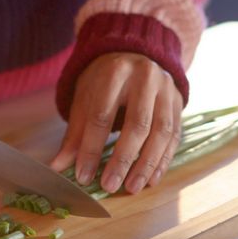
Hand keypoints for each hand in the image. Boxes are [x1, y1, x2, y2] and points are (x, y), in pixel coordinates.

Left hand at [50, 53, 182, 194]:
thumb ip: (75, 134)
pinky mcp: (179, 102)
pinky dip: (163, 160)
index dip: (91, 149)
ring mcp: (166, 90)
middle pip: (137, 124)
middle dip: (122, 159)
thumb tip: (58, 167)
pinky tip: (151, 179)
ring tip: (132, 188)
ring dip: (147, 165)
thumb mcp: (85, 98)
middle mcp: (145, 78)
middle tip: (110, 186)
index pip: (102, 116)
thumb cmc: (106, 79)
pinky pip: (174, 136)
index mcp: (115, 73)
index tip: (83, 176)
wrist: (136, 51)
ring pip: (161, 132)